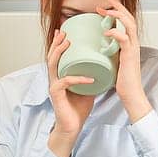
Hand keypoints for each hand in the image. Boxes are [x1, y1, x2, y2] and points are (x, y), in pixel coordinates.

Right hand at [45, 29, 96, 156]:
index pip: (57, 56)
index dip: (59, 43)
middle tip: (64, 31)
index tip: (65, 30)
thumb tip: (106, 63)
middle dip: (57, 42)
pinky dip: (77, 78)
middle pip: (51, 56)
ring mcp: (54, 86)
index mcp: (60, 75)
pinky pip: (65, 82)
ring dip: (60, 52)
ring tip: (69, 43)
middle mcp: (54, 79)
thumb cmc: (78, 108)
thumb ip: (91, 75)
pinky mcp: (56, 95)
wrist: (72, 127)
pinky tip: (88, 78)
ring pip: (53, 65)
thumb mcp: (86, 87)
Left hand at [98, 0, 150, 121]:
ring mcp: (133, 49)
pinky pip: (124, 40)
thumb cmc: (123, 82)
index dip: (118, 11)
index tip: (105, 6)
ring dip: (117, 15)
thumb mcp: (115, 62)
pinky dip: (115, 34)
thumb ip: (111, 53)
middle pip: (129, 18)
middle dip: (117, 7)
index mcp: (130, 44)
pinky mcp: (129, 57)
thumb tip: (99, 47)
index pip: (127, 22)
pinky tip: (106, 32)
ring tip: (105, 11)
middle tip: (106, 0)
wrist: (132, 95)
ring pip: (129, 25)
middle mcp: (134, 44)